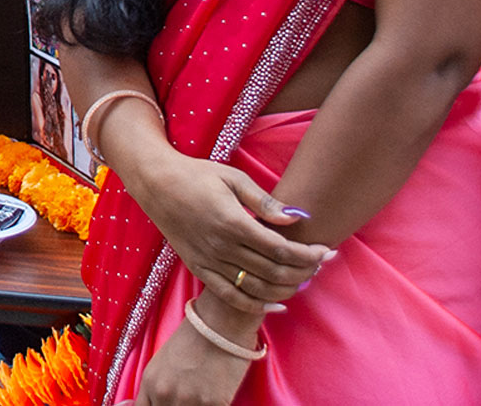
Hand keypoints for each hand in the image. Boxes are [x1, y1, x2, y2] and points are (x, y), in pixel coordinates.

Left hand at [133, 312, 253, 405]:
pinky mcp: (214, 404)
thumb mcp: (162, 361)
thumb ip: (155, 387)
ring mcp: (189, 401)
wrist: (219, 322)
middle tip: (187, 399)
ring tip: (200, 396)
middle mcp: (165, 394)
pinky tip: (214, 397)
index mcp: (150, 382)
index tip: (162, 405)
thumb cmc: (192, 337)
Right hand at [136, 151, 330, 312]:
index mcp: (232, 222)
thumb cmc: (196, 175)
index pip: (280, 248)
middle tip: (320, 265)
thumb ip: (265, 201)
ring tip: (304, 280)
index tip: (325, 250)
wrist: (155, 183)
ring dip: (286, 288)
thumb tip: (297, 217)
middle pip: (273, 271)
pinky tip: (276, 305)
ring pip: (256, 288)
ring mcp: (208, 261)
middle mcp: (221, 246)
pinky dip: (256, 305)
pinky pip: (231, 296)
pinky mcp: (198, 268)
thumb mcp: (233, 177)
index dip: (307, 254)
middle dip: (303, 271)